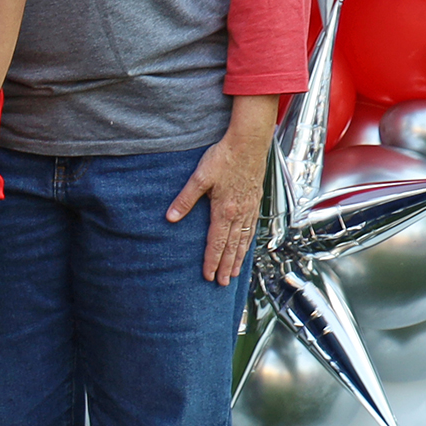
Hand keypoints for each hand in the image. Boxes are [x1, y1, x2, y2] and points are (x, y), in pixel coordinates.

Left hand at [171, 120, 272, 284]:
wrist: (249, 142)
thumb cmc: (224, 157)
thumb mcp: (199, 177)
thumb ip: (184, 199)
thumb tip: (170, 217)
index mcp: (224, 210)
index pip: (216, 242)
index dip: (211, 261)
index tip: (207, 276)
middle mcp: (240, 213)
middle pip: (231, 246)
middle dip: (225, 266)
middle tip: (222, 283)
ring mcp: (249, 208)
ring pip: (243, 240)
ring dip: (238, 258)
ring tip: (233, 273)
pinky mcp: (255, 201)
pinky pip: (252, 228)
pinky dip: (248, 242)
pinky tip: (245, 247)